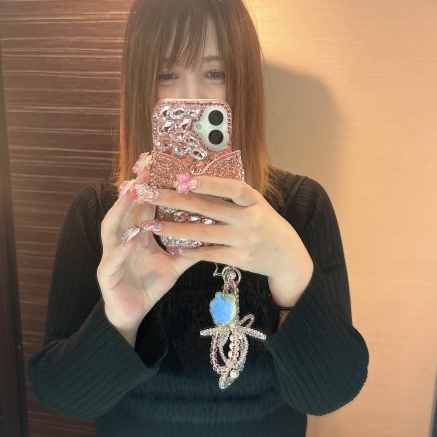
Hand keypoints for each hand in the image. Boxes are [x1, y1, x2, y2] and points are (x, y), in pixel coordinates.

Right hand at [97, 169, 198, 344]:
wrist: (131, 314)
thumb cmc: (149, 287)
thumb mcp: (173, 266)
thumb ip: (188, 251)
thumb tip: (211, 237)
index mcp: (138, 234)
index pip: (144, 206)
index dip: (152, 186)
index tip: (162, 167)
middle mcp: (122, 239)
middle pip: (126, 208)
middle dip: (135, 187)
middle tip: (145, 167)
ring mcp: (112, 254)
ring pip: (112, 227)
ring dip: (120, 209)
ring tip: (131, 193)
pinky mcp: (106, 273)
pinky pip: (113, 259)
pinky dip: (121, 249)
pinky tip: (131, 240)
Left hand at [144, 176, 313, 306]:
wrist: (286, 255)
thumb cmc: (264, 223)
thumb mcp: (255, 204)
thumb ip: (231, 195)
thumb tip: (196, 178)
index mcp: (253, 200)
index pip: (232, 188)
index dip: (210, 183)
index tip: (185, 177)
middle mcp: (249, 219)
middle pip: (207, 208)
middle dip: (175, 200)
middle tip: (149, 193)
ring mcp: (244, 240)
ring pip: (203, 234)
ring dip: (174, 229)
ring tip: (152, 225)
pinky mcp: (239, 259)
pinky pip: (209, 253)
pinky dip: (189, 250)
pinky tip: (173, 246)